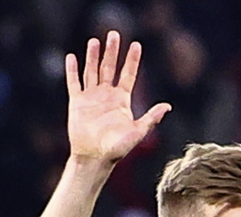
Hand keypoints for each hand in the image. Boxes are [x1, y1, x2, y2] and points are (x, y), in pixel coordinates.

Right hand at [64, 31, 169, 163]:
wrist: (95, 158)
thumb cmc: (118, 148)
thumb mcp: (138, 132)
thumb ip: (151, 118)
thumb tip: (168, 106)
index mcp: (122, 100)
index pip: (128, 74)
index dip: (132, 60)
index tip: (136, 44)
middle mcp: (107, 96)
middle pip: (110, 68)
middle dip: (112, 51)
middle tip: (114, 33)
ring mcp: (91, 98)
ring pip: (92, 71)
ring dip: (93, 56)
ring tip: (94, 40)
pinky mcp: (77, 102)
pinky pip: (74, 83)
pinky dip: (72, 71)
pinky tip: (72, 57)